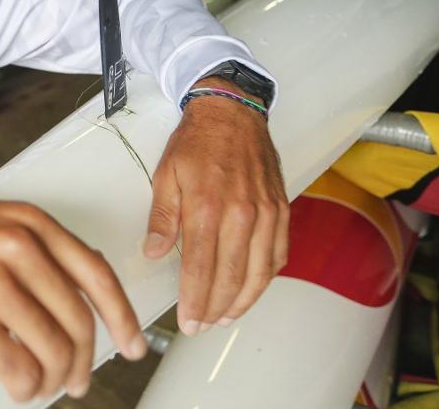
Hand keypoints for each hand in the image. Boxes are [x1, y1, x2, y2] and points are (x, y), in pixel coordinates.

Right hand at [0, 192, 146, 402]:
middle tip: (78, 376)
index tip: (132, 342)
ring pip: (53, 350)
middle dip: (84, 360)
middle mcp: (15, 249)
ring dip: (53, 379)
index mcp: (28, 223)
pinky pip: (17, 369)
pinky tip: (18, 385)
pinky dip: (25, 387)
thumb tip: (75, 289)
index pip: (97, 275)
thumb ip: (33, 247)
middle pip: (78, 321)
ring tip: (42, 384)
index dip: (122, 317)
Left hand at [143, 77, 288, 334]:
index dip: (194, 300)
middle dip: (216, 308)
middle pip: (232, 277)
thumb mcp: (166, 174)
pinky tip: (252, 288)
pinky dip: (266, 277)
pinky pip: (279, 254)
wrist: (232, 111)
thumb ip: (162, 217)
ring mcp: (267, 213)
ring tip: (225, 316)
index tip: (187, 321)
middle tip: (202, 327)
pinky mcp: (282, 209)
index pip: (202, 268)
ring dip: (243, 300)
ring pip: (260, 272)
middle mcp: (242, 213)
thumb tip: (155, 253)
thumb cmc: (196, 142)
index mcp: (207, 205)